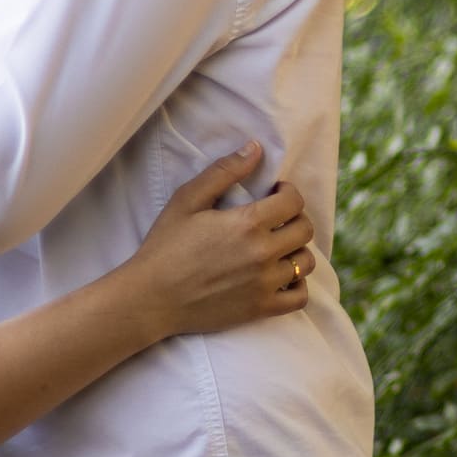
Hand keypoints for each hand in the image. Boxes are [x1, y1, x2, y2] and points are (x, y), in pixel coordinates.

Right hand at [122, 145, 320, 341]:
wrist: (151, 298)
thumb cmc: (166, 246)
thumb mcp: (187, 200)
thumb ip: (224, 171)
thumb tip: (256, 148)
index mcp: (247, 223)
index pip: (294, 202)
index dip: (289, 193)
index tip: (275, 195)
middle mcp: (262, 253)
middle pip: (304, 230)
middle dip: (295, 218)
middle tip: (277, 219)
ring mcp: (264, 284)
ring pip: (305, 263)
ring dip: (297, 250)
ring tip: (279, 247)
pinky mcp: (261, 308)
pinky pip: (300, 297)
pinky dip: (297, 285)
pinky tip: (281, 276)